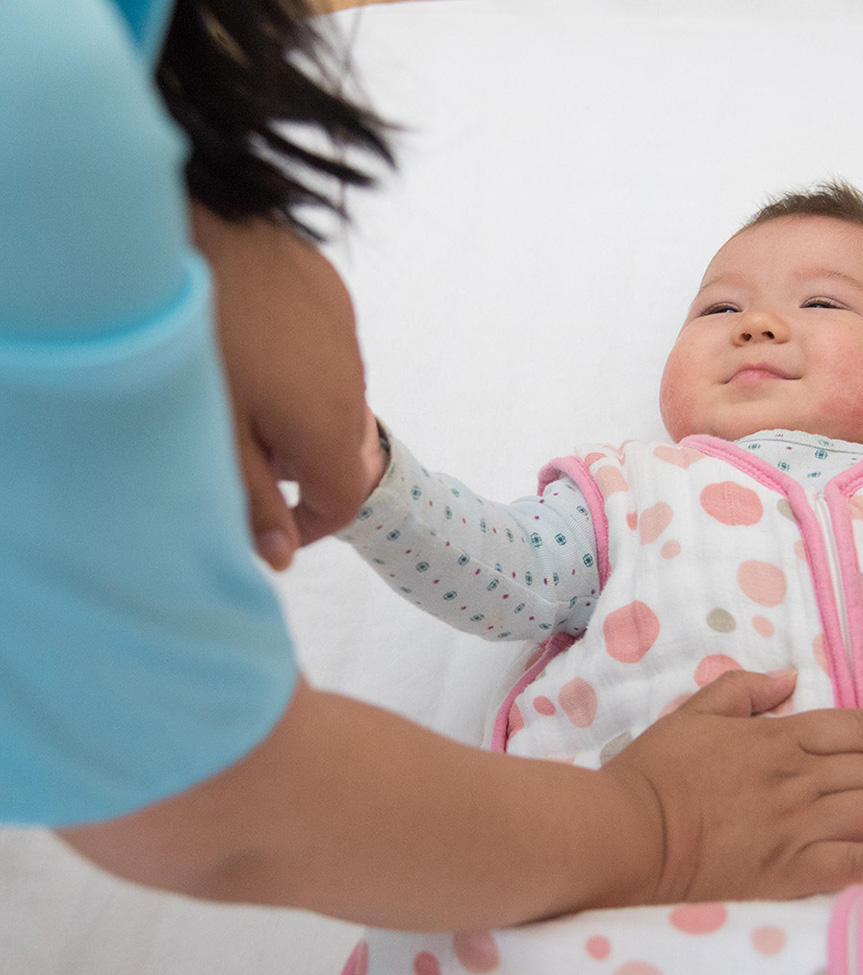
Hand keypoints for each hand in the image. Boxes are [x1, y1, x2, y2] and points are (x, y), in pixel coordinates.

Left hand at [190, 204, 374, 570]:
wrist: (206, 222)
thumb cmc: (203, 339)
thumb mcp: (216, 436)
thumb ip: (256, 501)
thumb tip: (281, 557)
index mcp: (328, 429)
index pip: (344, 499)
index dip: (313, 525)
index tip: (279, 526)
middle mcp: (352, 385)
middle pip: (342, 450)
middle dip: (302, 468)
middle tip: (246, 456)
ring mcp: (346, 338)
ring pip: (336, 401)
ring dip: (302, 417)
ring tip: (246, 399)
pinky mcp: (333, 300)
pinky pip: (330, 356)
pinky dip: (303, 372)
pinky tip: (256, 349)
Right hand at [602, 669, 862, 903]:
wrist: (634, 830)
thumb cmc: (658, 770)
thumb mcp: (693, 712)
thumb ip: (741, 689)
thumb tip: (787, 676)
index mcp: (775, 738)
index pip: (854, 729)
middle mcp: (796, 777)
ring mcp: (797, 824)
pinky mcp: (791, 868)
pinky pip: (857, 863)